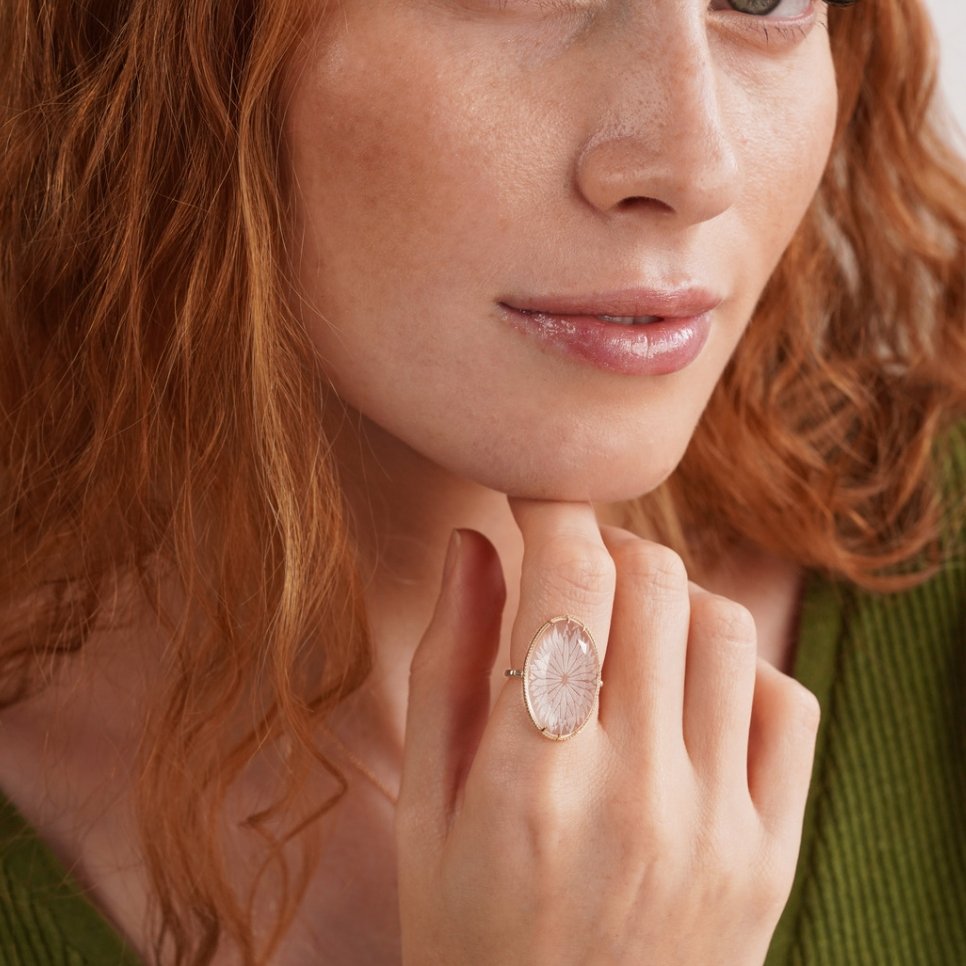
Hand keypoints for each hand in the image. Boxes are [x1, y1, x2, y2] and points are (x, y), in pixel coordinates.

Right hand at [397, 499, 819, 964]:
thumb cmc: (466, 936)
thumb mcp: (425, 809)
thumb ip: (450, 663)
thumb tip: (475, 544)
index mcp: (529, 783)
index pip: (569, 583)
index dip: (550, 511)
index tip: (531, 502)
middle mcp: (635, 796)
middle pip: (652, 583)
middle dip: (605, 543)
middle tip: (571, 562)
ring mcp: (716, 829)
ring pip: (722, 626)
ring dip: (668, 595)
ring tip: (625, 622)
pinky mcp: (769, 855)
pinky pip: (784, 704)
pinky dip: (737, 666)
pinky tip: (686, 687)